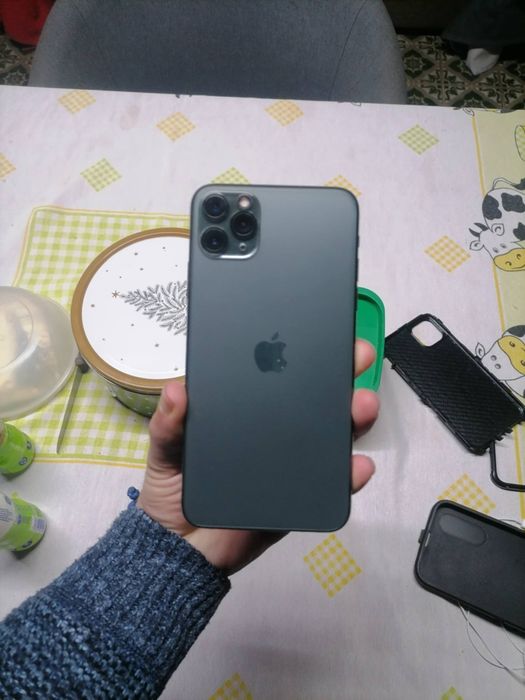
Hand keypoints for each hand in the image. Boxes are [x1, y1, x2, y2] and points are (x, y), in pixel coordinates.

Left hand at [137, 340, 379, 574]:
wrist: (180, 549)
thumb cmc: (173, 490)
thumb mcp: (165, 449)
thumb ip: (169, 423)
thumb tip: (177, 390)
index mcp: (248, 411)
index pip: (280, 375)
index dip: (303, 352)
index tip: (322, 330)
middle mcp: (277, 433)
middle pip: (317, 399)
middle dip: (342, 374)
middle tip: (357, 356)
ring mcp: (294, 465)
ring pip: (333, 436)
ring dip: (355, 418)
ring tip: (361, 406)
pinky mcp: (302, 498)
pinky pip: (331, 485)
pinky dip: (350, 475)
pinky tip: (358, 465)